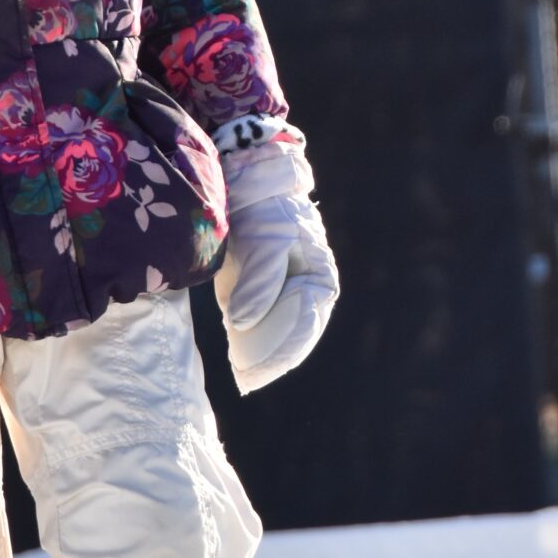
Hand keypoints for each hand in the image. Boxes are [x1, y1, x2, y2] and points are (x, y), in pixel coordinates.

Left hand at [213, 137, 338, 396]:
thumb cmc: (263, 208)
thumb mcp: (265, 239)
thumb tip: (244, 324)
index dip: (279, 350)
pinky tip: (237, 348)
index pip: (302, 326)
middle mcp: (308, 289)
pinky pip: (262, 319)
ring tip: (241, 372)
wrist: (248, 179)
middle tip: (245, 379)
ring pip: (277, 330)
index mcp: (319, 279)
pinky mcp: (265, 286)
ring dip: (259, 351)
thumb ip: (259, 281)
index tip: (254, 369)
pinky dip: (249, 335)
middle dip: (269, 357)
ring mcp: (287, 290)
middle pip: (293, 334)